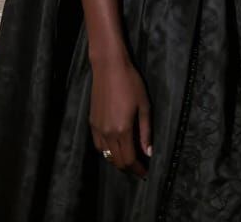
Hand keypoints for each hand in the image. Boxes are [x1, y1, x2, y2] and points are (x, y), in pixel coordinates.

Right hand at [89, 53, 151, 176]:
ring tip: (129, 156)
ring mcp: (97, 129)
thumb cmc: (130, 83)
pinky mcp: (92, 122)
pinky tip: (115, 145)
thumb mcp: (144, 106)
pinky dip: (107, 151)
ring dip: (117, 160)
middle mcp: (107, 133)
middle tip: (139, 167)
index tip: (145, 173)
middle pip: (116, 161)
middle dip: (128, 167)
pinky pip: (98, 145)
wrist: (109, 67)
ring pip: (106, 155)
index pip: (128, 160)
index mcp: (122, 130)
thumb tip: (148, 152)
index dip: (137, 169)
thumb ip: (146, 131)